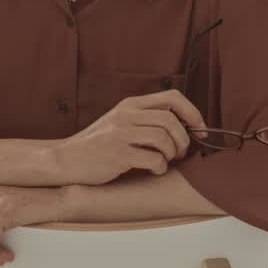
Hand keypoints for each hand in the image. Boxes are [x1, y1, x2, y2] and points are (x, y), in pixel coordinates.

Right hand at [53, 90, 204, 185]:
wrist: (66, 160)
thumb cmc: (97, 145)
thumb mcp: (119, 122)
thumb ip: (144, 119)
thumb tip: (183, 125)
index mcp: (130, 105)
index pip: (172, 97)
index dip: (193, 112)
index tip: (200, 129)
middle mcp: (126, 115)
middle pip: (171, 120)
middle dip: (184, 139)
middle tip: (180, 152)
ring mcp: (121, 134)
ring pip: (164, 139)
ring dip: (172, 154)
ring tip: (165, 161)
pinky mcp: (117, 154)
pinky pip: (153, 160)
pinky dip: (160, 168)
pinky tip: (153, 170)